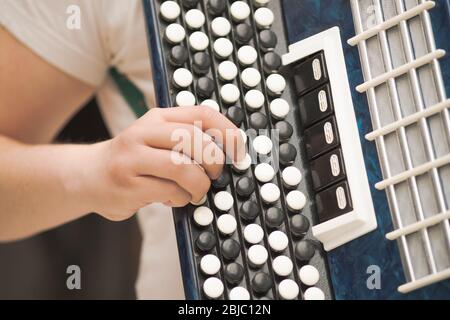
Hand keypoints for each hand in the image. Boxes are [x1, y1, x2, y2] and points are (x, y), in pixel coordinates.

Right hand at [84, 106, 244, 220]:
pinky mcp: (128, 183)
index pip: (202, 114)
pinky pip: (170, 192)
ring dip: (199, 185)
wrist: (87, 175)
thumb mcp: (156, 138)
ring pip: (183, 168)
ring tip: (195, 192)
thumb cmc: (134, 159)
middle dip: (215, 162)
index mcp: (158, 118)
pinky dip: (180, 199)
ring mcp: (133, 157)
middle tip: (215, 176)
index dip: (228, 132)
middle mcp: (144, 131)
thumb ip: (185, 139)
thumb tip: (228, 152)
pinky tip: (172, 199)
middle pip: (194, 140)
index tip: (239, 151)